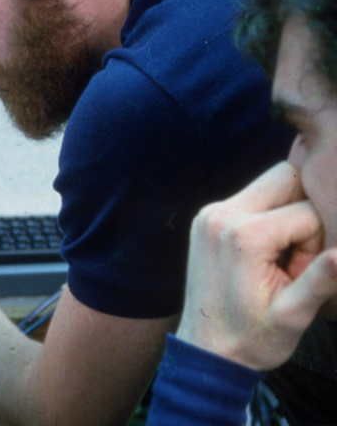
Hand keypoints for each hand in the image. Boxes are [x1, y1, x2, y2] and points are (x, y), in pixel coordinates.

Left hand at [177, 161, 336, 369]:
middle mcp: (221, 213)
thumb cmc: (252, 339)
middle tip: (294, 257)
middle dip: (305, 212)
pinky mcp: (207, 216)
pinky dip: (269, 217)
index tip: (297, 276)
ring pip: (271, 184)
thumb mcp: (293, 315)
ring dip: (288, 213)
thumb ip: (321, 280)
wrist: (207, 350)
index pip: (309, 212)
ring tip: (278, 258)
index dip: (317, 245)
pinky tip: (264, 253)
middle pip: (287, 177)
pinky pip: (253, 198)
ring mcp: (210, 212)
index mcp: (244, 235)